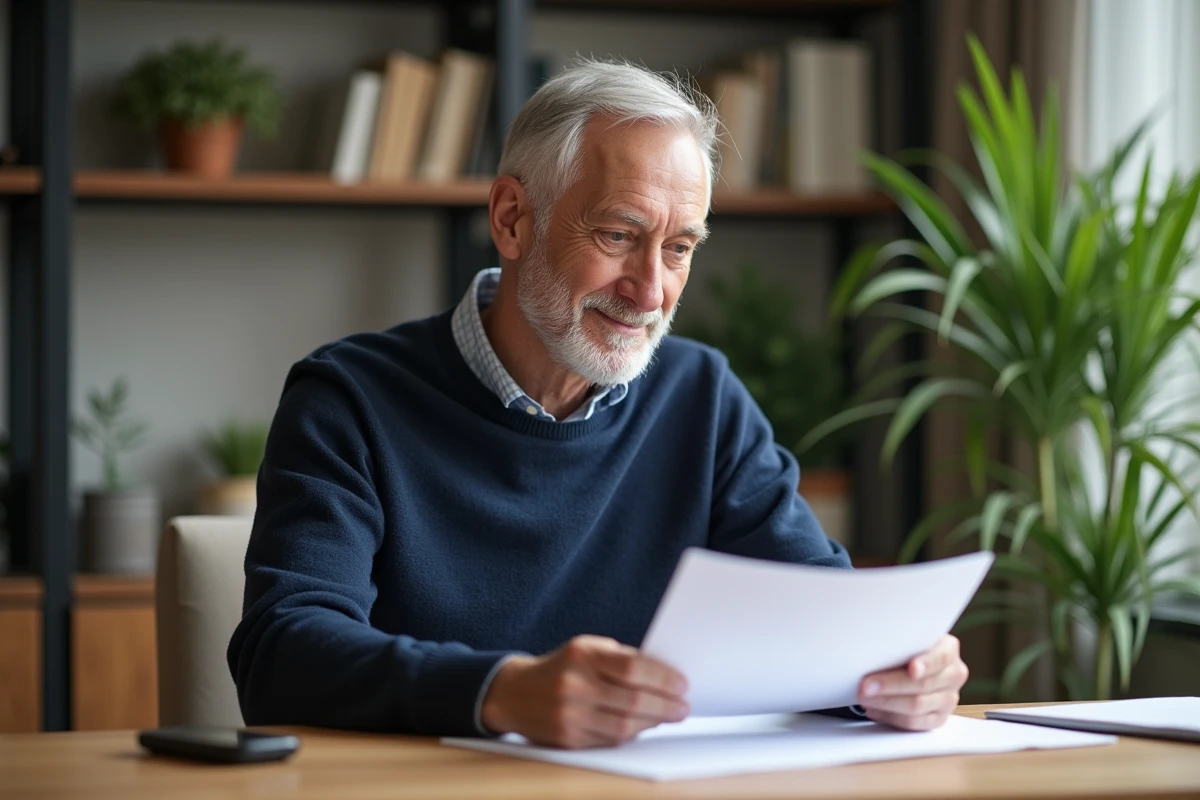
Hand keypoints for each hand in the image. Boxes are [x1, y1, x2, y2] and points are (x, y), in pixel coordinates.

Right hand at [480, 635, 689, 748]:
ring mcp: (569, 714)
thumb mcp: (587, 649)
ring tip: (668, 717)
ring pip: (624, 726)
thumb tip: (664, 676)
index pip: (632, 668)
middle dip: (665, 706)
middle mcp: (574, 684)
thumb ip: (621, 659)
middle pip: (632, 701)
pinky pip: (609, 740)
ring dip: (652, 724)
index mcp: (582, 655)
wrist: (514, 692)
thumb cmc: (561, 667)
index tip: (682, 684)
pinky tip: (643, 727)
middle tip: (683, 707)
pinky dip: (631, 734)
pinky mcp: (567, 738)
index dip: (663, 678)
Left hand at [857, 634, 967, 730]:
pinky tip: (874, 709)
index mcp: (949, 649)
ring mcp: (948, 699)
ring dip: (886, 703)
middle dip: (891, 685)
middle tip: (866, 685)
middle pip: (924, 685)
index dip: (925, 664)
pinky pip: (913, 723)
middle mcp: (953, 675)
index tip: (912, 669)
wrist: (912, 662)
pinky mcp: (938, 718)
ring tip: (864, 697)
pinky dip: (890, 717)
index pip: (940, 657)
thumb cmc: (905, 647)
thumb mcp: (906, 639)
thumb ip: (899, 643)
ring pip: (917, 706)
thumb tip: (874, 648)